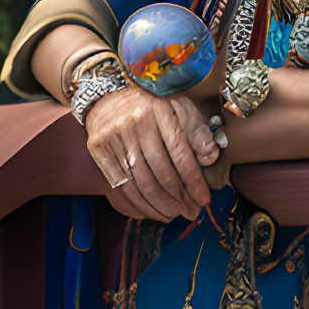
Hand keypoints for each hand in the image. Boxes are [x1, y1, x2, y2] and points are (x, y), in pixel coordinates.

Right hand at [87, 88, 220, 221]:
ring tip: (172, 215)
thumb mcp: (180, 108)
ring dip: (157, 205)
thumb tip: (210, 159)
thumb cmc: (153, 104)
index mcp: (160, 111)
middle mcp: (135, 124)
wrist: (109, 93)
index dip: (193, 181)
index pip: (180, 154)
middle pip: (159, 172)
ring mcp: (114, 136)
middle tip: (190, 213)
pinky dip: (134, 204)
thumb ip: (198, 132)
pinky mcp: (98, 148)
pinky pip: (118, 184)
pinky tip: (148, 212)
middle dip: (178, 198)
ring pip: (138, 182)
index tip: (204, 199)